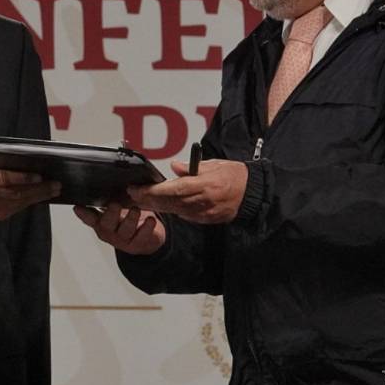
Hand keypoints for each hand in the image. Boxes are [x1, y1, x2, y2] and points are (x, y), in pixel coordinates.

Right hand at [0, 157, 60, 220]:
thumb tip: (23, 158)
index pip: (3, 178)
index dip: (21, 178)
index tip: (38, 176)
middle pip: (16, 192)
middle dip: (38, 189)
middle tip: (55, 184)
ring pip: (19, 202)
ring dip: (38, 196)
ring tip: (54, 190)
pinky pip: (17, 208)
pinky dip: (30, 202)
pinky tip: (41, 197)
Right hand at [74, 201, 165, 254]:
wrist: (145, 239)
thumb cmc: (127, 220)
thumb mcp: (115, 209)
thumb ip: (107, 199)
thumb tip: (103, 180)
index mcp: (101, 221)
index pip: (89, 217)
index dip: (83, 213)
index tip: (78, 207)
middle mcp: (109, 231)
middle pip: (106, 224)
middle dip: (111, 214)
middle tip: (115, 204)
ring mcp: (123, 239)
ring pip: (125, 230)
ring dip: (130, 219)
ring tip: (136, 210)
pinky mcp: (138, 244)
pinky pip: (142, 236)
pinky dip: (146, 227)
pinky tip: (151, 219)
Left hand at [126, 158, 247, 223]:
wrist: (253, 194)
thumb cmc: (235, 176)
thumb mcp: (214, 164)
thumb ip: (192, 168)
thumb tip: (174, 167)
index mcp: (203, 185)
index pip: (171, 189)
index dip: (152, 191)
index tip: (137, 189)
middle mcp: (201, 202)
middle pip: (168, 203)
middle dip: (148, 200)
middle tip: (132, 195)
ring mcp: (203, 213)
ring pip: (173, 211)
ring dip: (156, 206)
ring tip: (140, 200)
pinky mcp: (205, 220)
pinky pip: (183, 215)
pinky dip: (171, 210)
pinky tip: (160, 206)